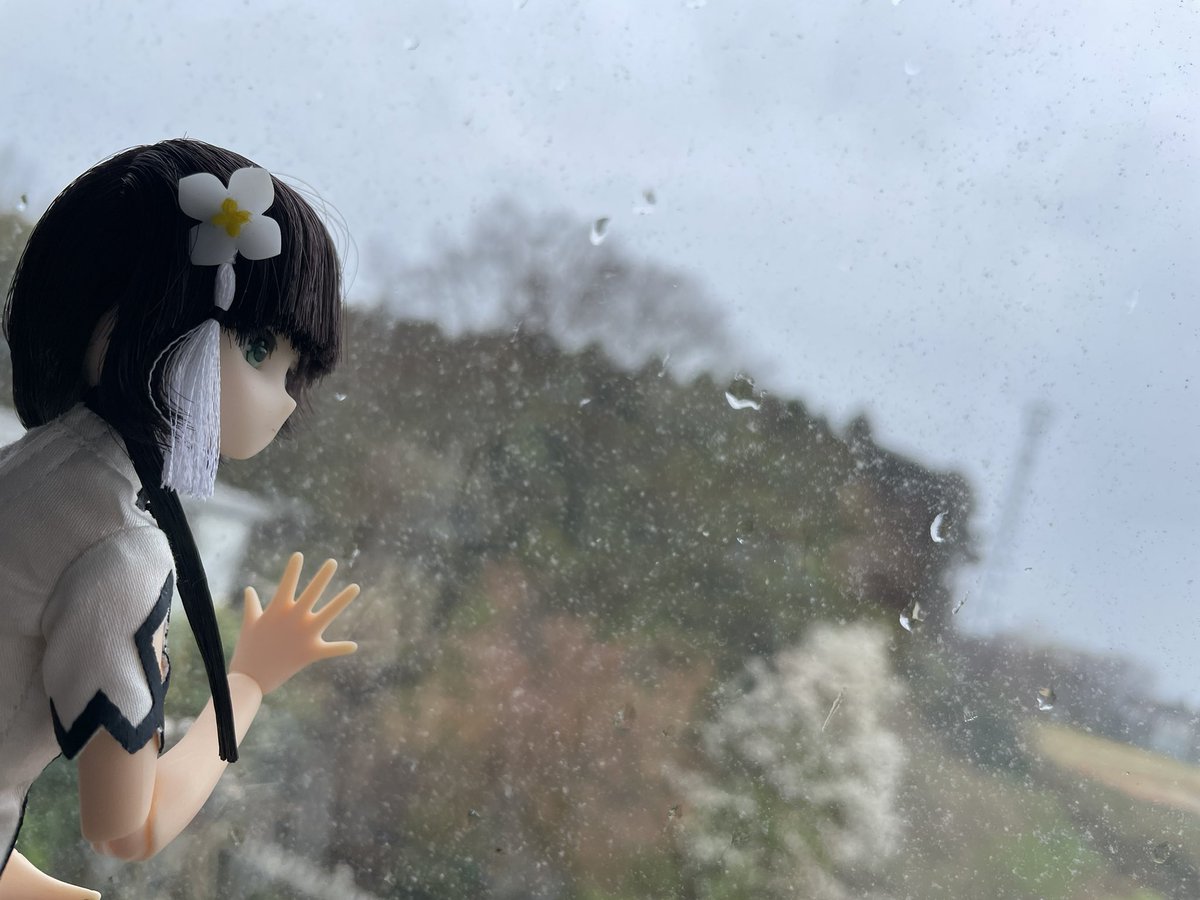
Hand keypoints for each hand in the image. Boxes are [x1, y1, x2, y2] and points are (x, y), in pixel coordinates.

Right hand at [228, 552, 359, 695]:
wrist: (250, 680)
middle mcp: (293, 619)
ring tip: (356, 587)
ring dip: (342, 600)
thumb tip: (249, 590)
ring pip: (328, 614)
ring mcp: (304, 635)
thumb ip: (252, 606)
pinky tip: (354, 646)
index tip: (299, 555)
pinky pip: (330, 649)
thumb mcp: (249, 624)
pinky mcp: (310, 652)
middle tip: (333, 562)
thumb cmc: (248, 649)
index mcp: (277, 610)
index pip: (286, 584)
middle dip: (323, 577)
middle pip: (312, 593)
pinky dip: (341, 648)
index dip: (292, 569)